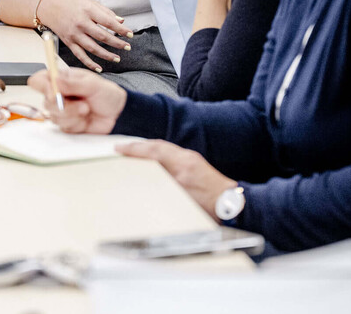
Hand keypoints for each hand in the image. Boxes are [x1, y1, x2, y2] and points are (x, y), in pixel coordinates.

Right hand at [28, 66, 126, 133]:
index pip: (39, 80)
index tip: (55, 91)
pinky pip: (63, 126)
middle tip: (82, 104)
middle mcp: (59, 94)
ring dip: (72, 114)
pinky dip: (76, 123)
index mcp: (63, 79)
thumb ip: (73, 83)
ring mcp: (62, 110)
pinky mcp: (66, 123)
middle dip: (64, 105)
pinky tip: (85, 119)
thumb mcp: (93, 84)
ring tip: (86, 109)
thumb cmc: (107, 94)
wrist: (118, 113)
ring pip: (54, 115)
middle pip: (45, 101)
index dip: (42, 86)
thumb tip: (55, 80)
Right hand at [40, 0, 132, 71]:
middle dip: (117, 43)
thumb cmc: (71, 2)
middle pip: (102, 36)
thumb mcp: (90, 2)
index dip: (121, 29)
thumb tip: (121, 21)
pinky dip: (90, 63)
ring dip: (106, 55)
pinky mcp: (68, 42)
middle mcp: (81, 23)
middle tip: (127, 47)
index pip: (109, 22)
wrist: (49, 6)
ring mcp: (74, 34)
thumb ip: (106, 12)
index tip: (130, 34)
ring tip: (117, 58)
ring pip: (93, 48)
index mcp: (88, 11)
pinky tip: (99, 68)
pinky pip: (80, 55)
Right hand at [116, 140, 236, 218]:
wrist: (231, 204)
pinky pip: (171, 153)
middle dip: (138, 146)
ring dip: (148, 149)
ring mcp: (191, 159)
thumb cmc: (210, 205)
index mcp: (183, 164)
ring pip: (164, 148)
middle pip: (158, 146)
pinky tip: (153, 161)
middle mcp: (187, 157)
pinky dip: (158, 154)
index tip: (120, 149)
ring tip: (133, 152)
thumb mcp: (182, 198)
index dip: (135, 149)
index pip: (154, 150)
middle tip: (122, 149)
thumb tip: (145, 182)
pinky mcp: (194, 164)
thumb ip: (163, 187)